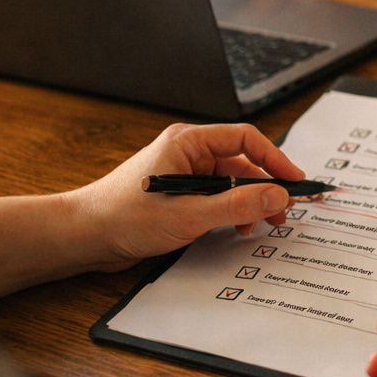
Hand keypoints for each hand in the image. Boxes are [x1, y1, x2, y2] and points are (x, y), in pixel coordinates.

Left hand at [67, 123, 305, 271]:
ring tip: (256, 226)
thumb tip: (277, 196)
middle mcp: (187, 153)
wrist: (82, 236)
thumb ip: (237, 205)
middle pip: (241, 163)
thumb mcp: (189, 214)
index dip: (274, 158)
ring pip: (230, 183)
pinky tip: (233, 229)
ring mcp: (183, 174)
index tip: (294, 181)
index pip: (245, 139)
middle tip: (281, 212)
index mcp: (188, 142)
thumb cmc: (122, 217)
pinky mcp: (178, 195)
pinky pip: (215, 197)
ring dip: (247, 203)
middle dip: (263, 187)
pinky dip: (230, 212)